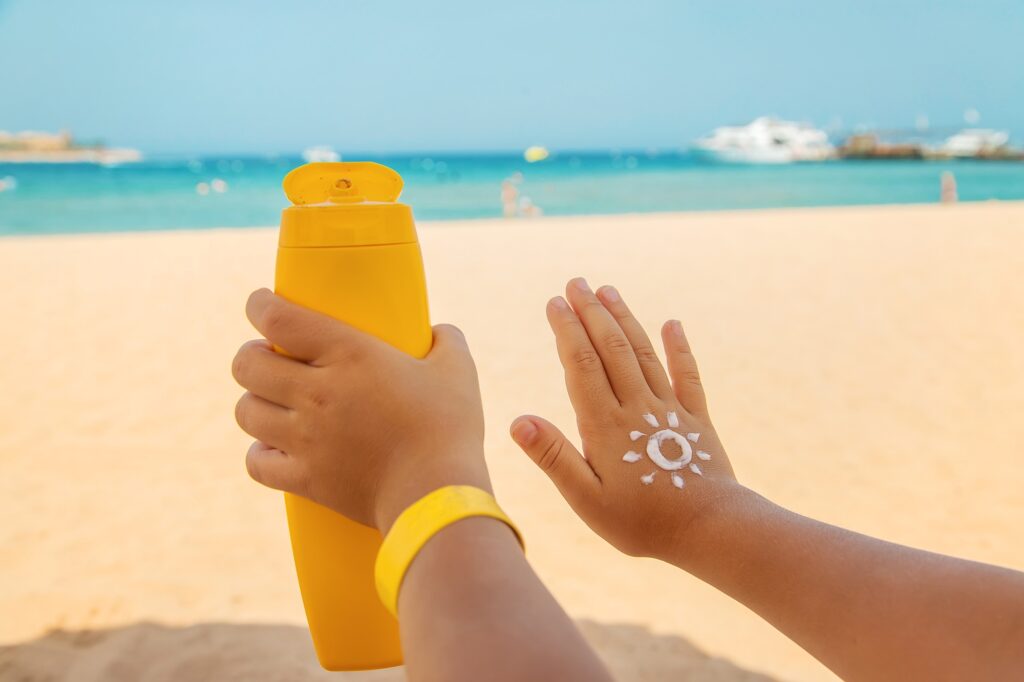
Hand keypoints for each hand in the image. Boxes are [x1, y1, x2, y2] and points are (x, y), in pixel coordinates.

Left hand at [232, 289, 490, 531]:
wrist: (437, 495)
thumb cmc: (449, 428)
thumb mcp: (458, 370)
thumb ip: (447, 340)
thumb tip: (438, 332)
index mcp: (350, 354)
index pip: (279, 319)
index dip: (259, 305)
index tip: (259, 303)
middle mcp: (317, 392)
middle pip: (247, 365)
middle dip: (250, 356)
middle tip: (269, 357)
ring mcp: (305, 438)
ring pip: (246, 411)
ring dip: (254, 401)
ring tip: (271, 401)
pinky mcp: (305, 479)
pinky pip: (256, 463)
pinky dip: (260, 453)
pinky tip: (274, 447)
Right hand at [510, 278, 743, 560]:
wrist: (710, 529)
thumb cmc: (642, 522)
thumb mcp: (587, 500)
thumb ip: (554, 457)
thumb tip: (518, 421)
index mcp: (605, 425)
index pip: (581, 365)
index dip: (567, 331)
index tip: (554, 302)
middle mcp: (636, 408)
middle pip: (611, 349)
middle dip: (592, 312)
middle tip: (577, 282)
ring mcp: (669, 410)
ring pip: (644, 354)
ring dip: (625, 320)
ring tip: (609, 291)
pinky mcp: (696, 420)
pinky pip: (687, 375)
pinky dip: (678, 347)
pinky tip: (672, 323)